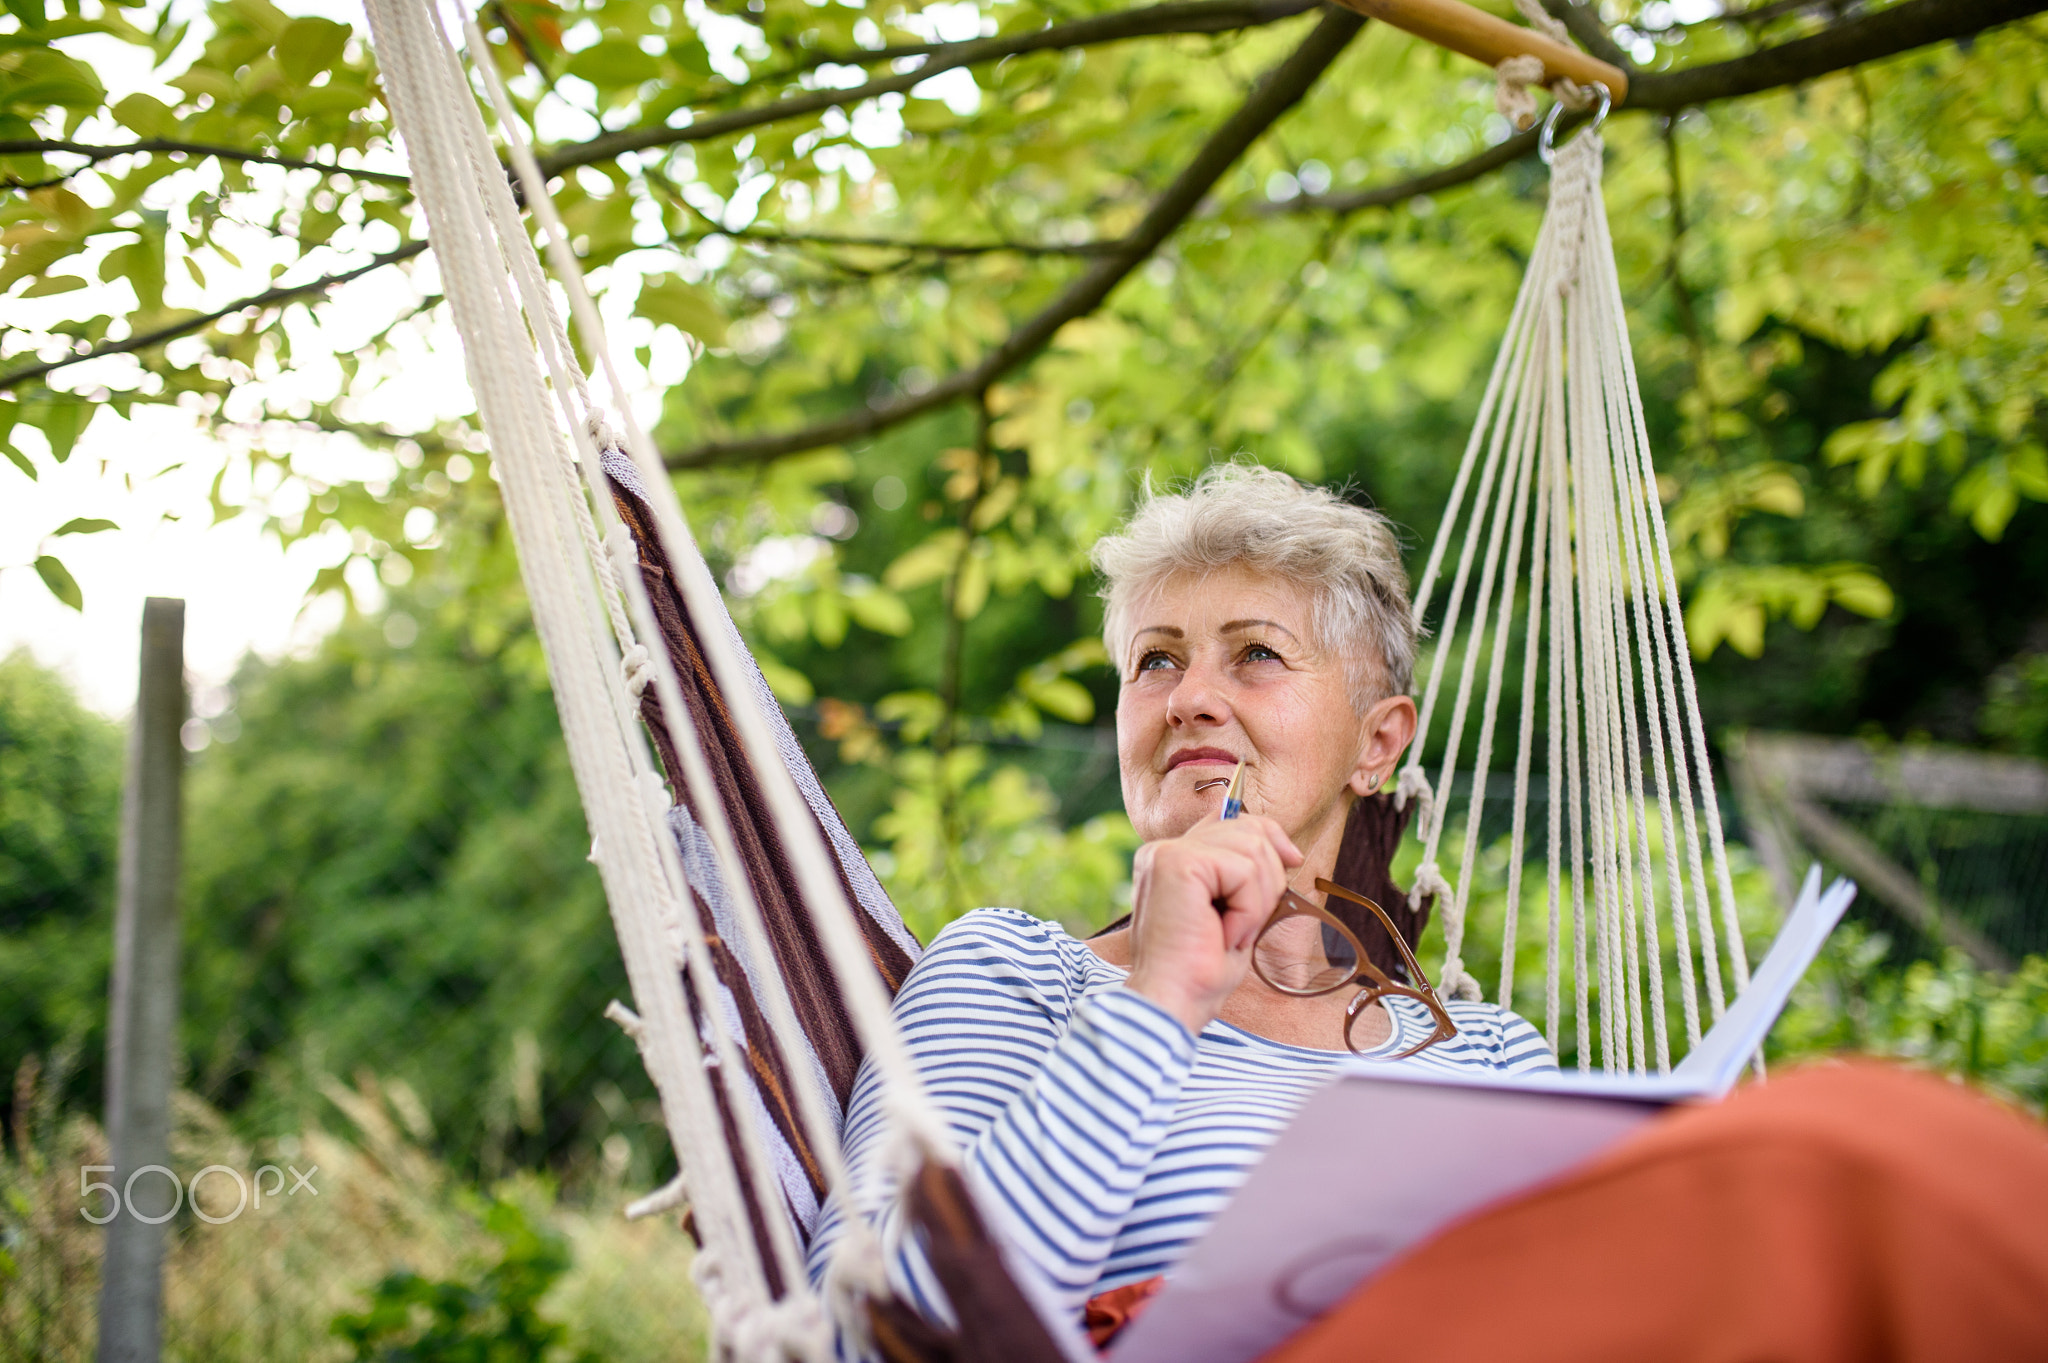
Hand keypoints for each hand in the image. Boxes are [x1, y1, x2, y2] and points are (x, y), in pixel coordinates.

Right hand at [1124, 814, 1301, 1035]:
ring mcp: (1167, 853)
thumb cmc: (1199, 971)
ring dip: (1257, 901)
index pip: (1229, 820)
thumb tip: (1285, 850)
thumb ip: (1243, 876)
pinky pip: (1243, 870)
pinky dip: (1248, 909)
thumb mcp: (1233, 914)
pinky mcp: (1177, 863)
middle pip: (1248, 830)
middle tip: (1246, 926)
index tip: (1293, 859)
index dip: (1268, 833)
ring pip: (1251, 848)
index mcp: (1171, 859)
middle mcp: (1163, 850)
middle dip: (1268, 879)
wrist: (1173, 1001)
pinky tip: (1226, 934)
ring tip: (1232, 932)